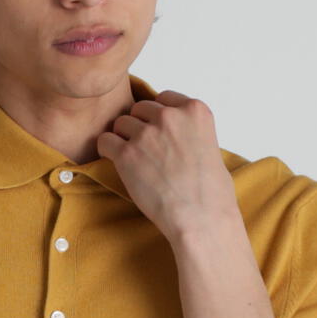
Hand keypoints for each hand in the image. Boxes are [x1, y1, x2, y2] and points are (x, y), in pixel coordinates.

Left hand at [95, 89, 241, 238]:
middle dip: (140, 126)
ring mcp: (147, 134)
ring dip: (124, 139)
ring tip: (135, 161)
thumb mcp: (210, 145)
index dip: (158, 117)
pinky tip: (118, 163)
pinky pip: (105, 141)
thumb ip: (189, 131)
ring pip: (121, 123)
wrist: (201, 219)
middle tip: (146, 151)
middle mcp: (170, 116)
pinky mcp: (127, 154)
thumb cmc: (211, 193)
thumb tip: (174, 134)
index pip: (163, 98)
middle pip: (140, 108)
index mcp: (195, 110)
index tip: (161, 135)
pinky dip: (108, 151)